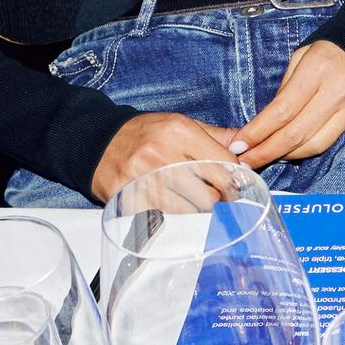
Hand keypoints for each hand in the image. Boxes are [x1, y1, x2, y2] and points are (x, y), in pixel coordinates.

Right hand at [91, 111, 250, 202]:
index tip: (237, 188)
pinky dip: (172, 218)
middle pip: (210, 193)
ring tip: (190, 201)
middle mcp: (162, 153)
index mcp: (179, 131)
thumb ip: (216, 137)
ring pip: (190, 211)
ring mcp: (144, 178)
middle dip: (218, 200)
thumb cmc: (143, 134)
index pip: (224, 165)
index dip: (235, 181)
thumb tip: (248, 146)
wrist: (96, 142)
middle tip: (216, 200)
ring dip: (195, 211)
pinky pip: (166, 219)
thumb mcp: (179, 124)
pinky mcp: (131, 199)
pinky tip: (169, 207)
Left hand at [233, 38, 344, 168]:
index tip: (238, 144)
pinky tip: (293, 150)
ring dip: (287, 156)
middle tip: (246, 161)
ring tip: (266, 157)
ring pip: (315, 145)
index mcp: (317, 70)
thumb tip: (267, 122)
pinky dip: (309, 149)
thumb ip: (286, 87)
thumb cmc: (334, 48)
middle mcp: (336, 92)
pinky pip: (332, 141)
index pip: (281, 111)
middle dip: (267, 152)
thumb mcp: (304, 55)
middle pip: (296, 134)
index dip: (258, 132)